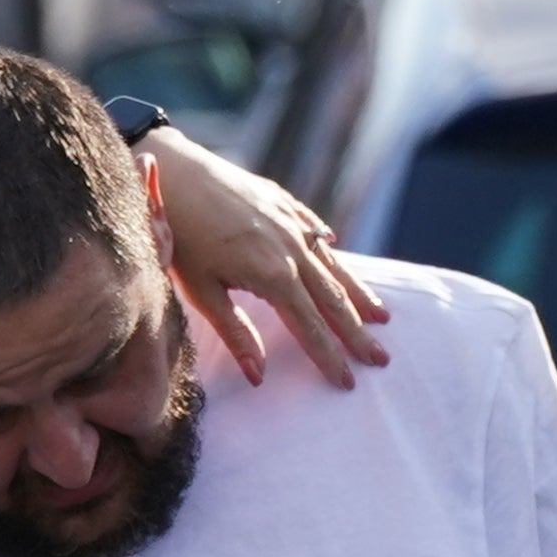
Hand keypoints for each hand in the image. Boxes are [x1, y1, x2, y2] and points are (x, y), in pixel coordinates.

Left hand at [143, 127, 387, 389]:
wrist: (175, 174)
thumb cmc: (180, 237)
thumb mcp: (202, 292)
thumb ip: (235, 333)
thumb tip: (259, 376)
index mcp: (274, 276)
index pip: (310, 327)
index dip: (329, 357)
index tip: (347, 382)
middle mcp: (293, 248)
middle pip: (333, 300)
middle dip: (357, 334)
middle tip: (381, 360)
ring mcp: (292, 222)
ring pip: (333, 265)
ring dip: (358, 294)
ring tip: (380, 317)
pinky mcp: (283, 202)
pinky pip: (316, 231)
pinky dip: (331, 250)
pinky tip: (336, 256)